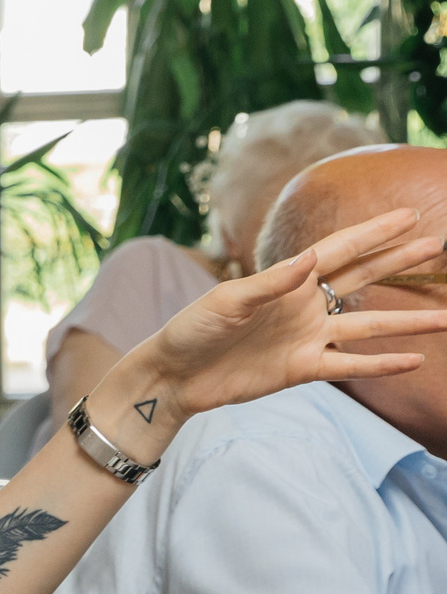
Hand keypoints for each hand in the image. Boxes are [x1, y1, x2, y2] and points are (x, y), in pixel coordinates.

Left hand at [122, 208, 446, 426]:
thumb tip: (312, 258)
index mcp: (286, 280)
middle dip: (399, 262)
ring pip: (368, 327)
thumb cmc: (192, 330)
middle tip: (438, 245)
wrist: (174, 376)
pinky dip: (380, 364)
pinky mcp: (301, 369)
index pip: (340, 251)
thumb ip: (270, 283)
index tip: (408, 216)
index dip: (374, 234)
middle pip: (363, 279)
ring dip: (406, 322)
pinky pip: (349, 365)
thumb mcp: (226, 302)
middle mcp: (304, 305)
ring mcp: (306, 337)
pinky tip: (413, 360)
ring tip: (446, 315)